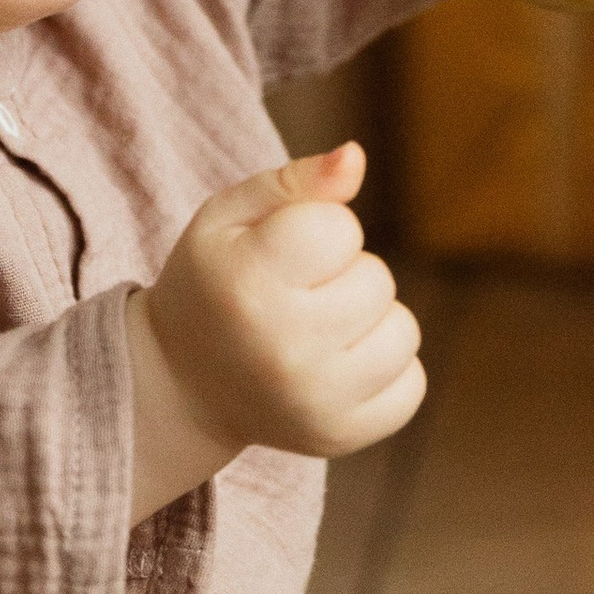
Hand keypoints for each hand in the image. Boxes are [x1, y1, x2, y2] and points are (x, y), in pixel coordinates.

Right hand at [127, 144, 424, 523]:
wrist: (180, 384)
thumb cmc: (213, 281)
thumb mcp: (229, 217)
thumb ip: (295, 181)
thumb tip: (355, 156)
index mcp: (248, 284)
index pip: (341, 228)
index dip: (316, 230)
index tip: (278, 255)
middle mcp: (284, 350)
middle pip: (376, 278)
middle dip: (343, 276)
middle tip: (292, 298)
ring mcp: (316, 402)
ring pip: (403, 330)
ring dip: (368, 321)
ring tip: (315, 331)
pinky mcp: (342, 436)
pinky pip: (412, 382)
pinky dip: (383, 369)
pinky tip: (335, 368)